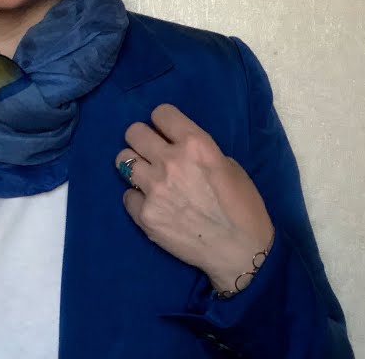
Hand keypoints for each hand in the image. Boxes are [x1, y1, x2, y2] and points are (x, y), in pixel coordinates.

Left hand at [116, 104, 274, 292]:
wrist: (240, 251)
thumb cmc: (243, 207)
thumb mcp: (229, 166)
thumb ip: (199, 152)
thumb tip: (177, 149)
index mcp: (195, 145)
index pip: (161, 113)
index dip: (163, 121)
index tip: (166, 132)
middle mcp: (170, 162)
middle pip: (133, 132)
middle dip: (142, 139)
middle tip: (151, 152)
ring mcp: (154, 189)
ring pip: (122, 160)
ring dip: (135, 166)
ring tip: (148, 177)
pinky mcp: (145, 215)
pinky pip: (128, 195)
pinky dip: (138, 199)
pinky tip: (154, 206)